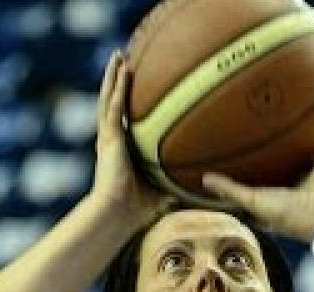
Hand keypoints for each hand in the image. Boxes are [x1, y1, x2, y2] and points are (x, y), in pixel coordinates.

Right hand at [88, 51, 175, 233]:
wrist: (117, 213)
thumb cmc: (137, 209)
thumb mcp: (164, 190)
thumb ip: (179, 183)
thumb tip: (205, 187)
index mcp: (121, 151)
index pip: (123, 122)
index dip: (126, 104)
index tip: (133, 88)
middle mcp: (112, 141)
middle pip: (112, 104)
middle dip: (117, 83)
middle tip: (122, 62)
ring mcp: (108, 138)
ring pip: (108, 99)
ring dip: (112, 77)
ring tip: (118, 56)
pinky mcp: (108, 139)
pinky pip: (112, 106)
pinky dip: (116, 87)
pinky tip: (121, 70)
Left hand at [201, 127, 313, 243]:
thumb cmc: (286, 214)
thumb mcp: (253, 201)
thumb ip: (229, 190)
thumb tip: (204, 180)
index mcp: (273, 198)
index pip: (257, 187)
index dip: (247, 180)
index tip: (235, 167)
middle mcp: (292, 186)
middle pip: (281, 168)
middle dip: (275, 158)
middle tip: (268, 142)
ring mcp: (310, 177)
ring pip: (306, 156)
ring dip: (305, 145)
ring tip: (302, 128)